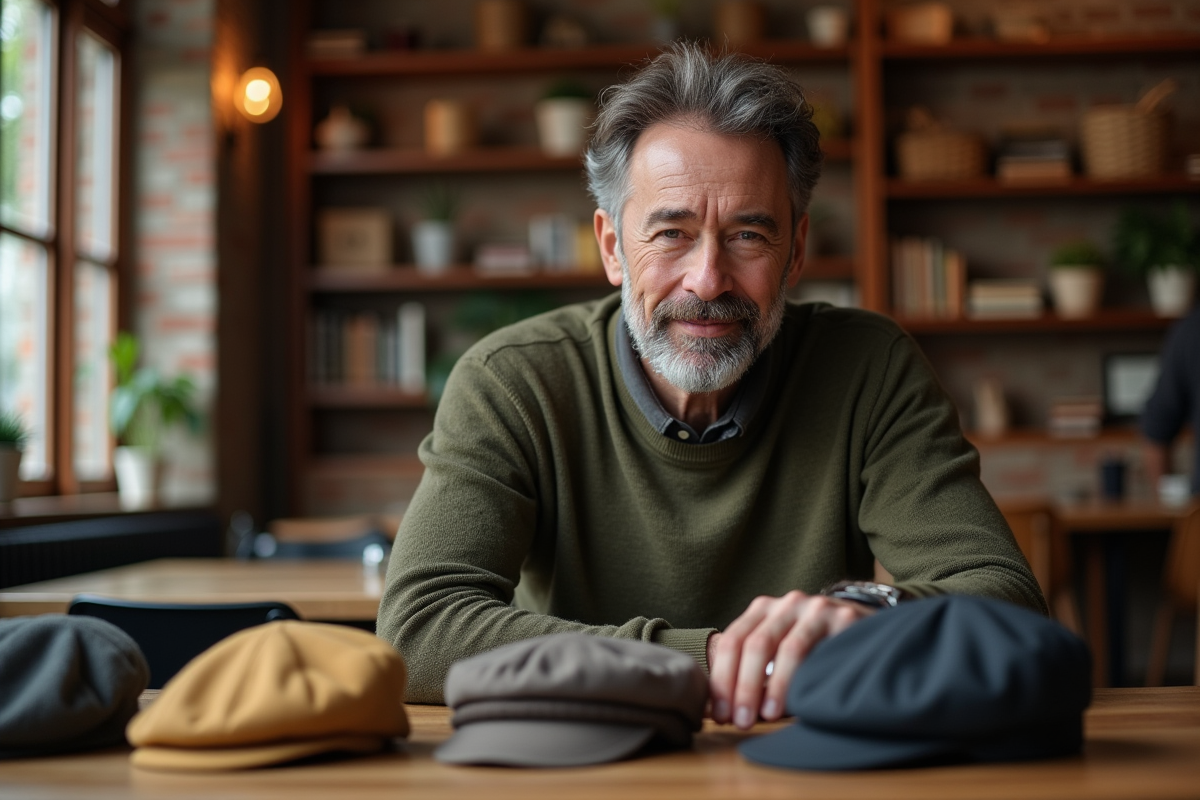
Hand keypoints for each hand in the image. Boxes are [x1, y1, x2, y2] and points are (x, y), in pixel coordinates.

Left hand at [707, 591, 874, 728]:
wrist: (865, 627)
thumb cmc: (815, 649)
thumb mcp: (781, 652)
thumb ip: (756, 674)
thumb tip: (723, 711)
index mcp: (763, 610)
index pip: (732, 641)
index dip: (721, 679)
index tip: (718, 714)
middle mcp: (786, 603)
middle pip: (753, 644)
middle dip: (742, 687)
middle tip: (739, 721)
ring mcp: (815, 608)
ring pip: (786, 647)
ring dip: (773, 687)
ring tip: (767, 716)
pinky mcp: (843, 618)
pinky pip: (819, 649)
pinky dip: (802, 677)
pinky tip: (798, 701)